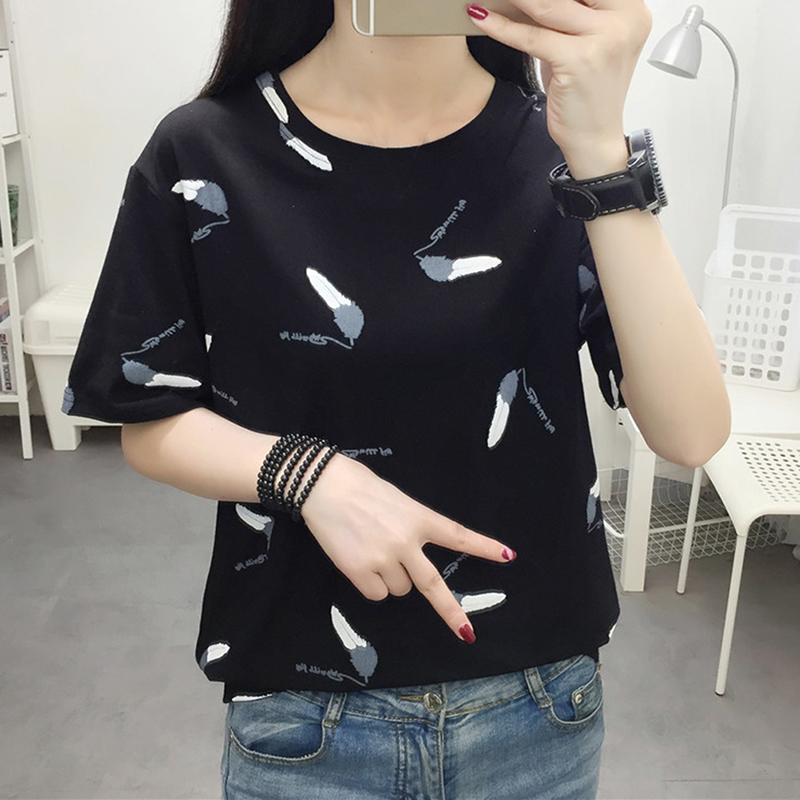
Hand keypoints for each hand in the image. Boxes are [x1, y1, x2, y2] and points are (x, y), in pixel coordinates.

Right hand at [300, 452, 515, 641]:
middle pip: (432, 585)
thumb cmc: (358, 486)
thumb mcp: (395, 500)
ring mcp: (383, 558)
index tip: (507, 556)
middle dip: (451, 611)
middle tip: (466, 633)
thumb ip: (409, 526)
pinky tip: (358, 561)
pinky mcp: (358, 570)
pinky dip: (370, 584)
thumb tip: (407, 557)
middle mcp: (405, 541)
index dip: (483, 547)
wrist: (321, 484)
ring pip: (399, 590)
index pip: (456, 535)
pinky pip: (375, 593)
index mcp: (418, 517)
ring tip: (371, 550)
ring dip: (390, 578)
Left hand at [466, 0, 652, 157]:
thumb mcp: (582, 43)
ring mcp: (605, 39)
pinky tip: (482, 18)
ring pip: (548, 5)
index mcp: (630, 9)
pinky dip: (502, 27)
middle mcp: (624, 19)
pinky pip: (532, 37)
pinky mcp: (579, 60)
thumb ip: (566, 14)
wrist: (594, 137)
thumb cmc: (586, 91)